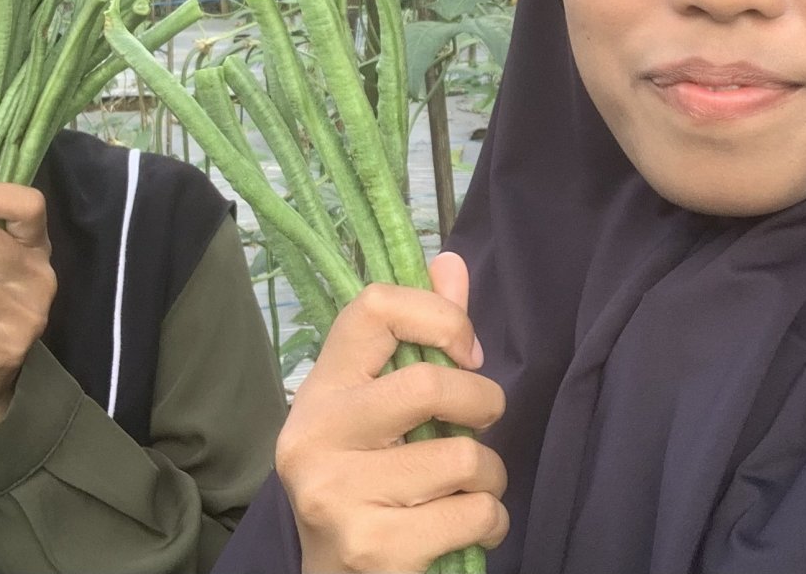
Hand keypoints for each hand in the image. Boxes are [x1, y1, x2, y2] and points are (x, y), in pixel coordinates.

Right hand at [280, 253, 509, 572]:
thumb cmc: (370, 491)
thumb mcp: (381, 415)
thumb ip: (419, 341)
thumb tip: (449, 262)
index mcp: (319, 393)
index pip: (373, 307)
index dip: (440, 317)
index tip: (466, 354)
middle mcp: (314, 438)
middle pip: (427, 384)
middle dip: (483, 405)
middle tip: (481, 430)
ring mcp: (337, 496)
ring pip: (464, 458)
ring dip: (491, 478)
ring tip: (469, 492)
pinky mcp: (373, 548)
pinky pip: (474, 514)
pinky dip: (491, 522)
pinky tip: (465, 530)